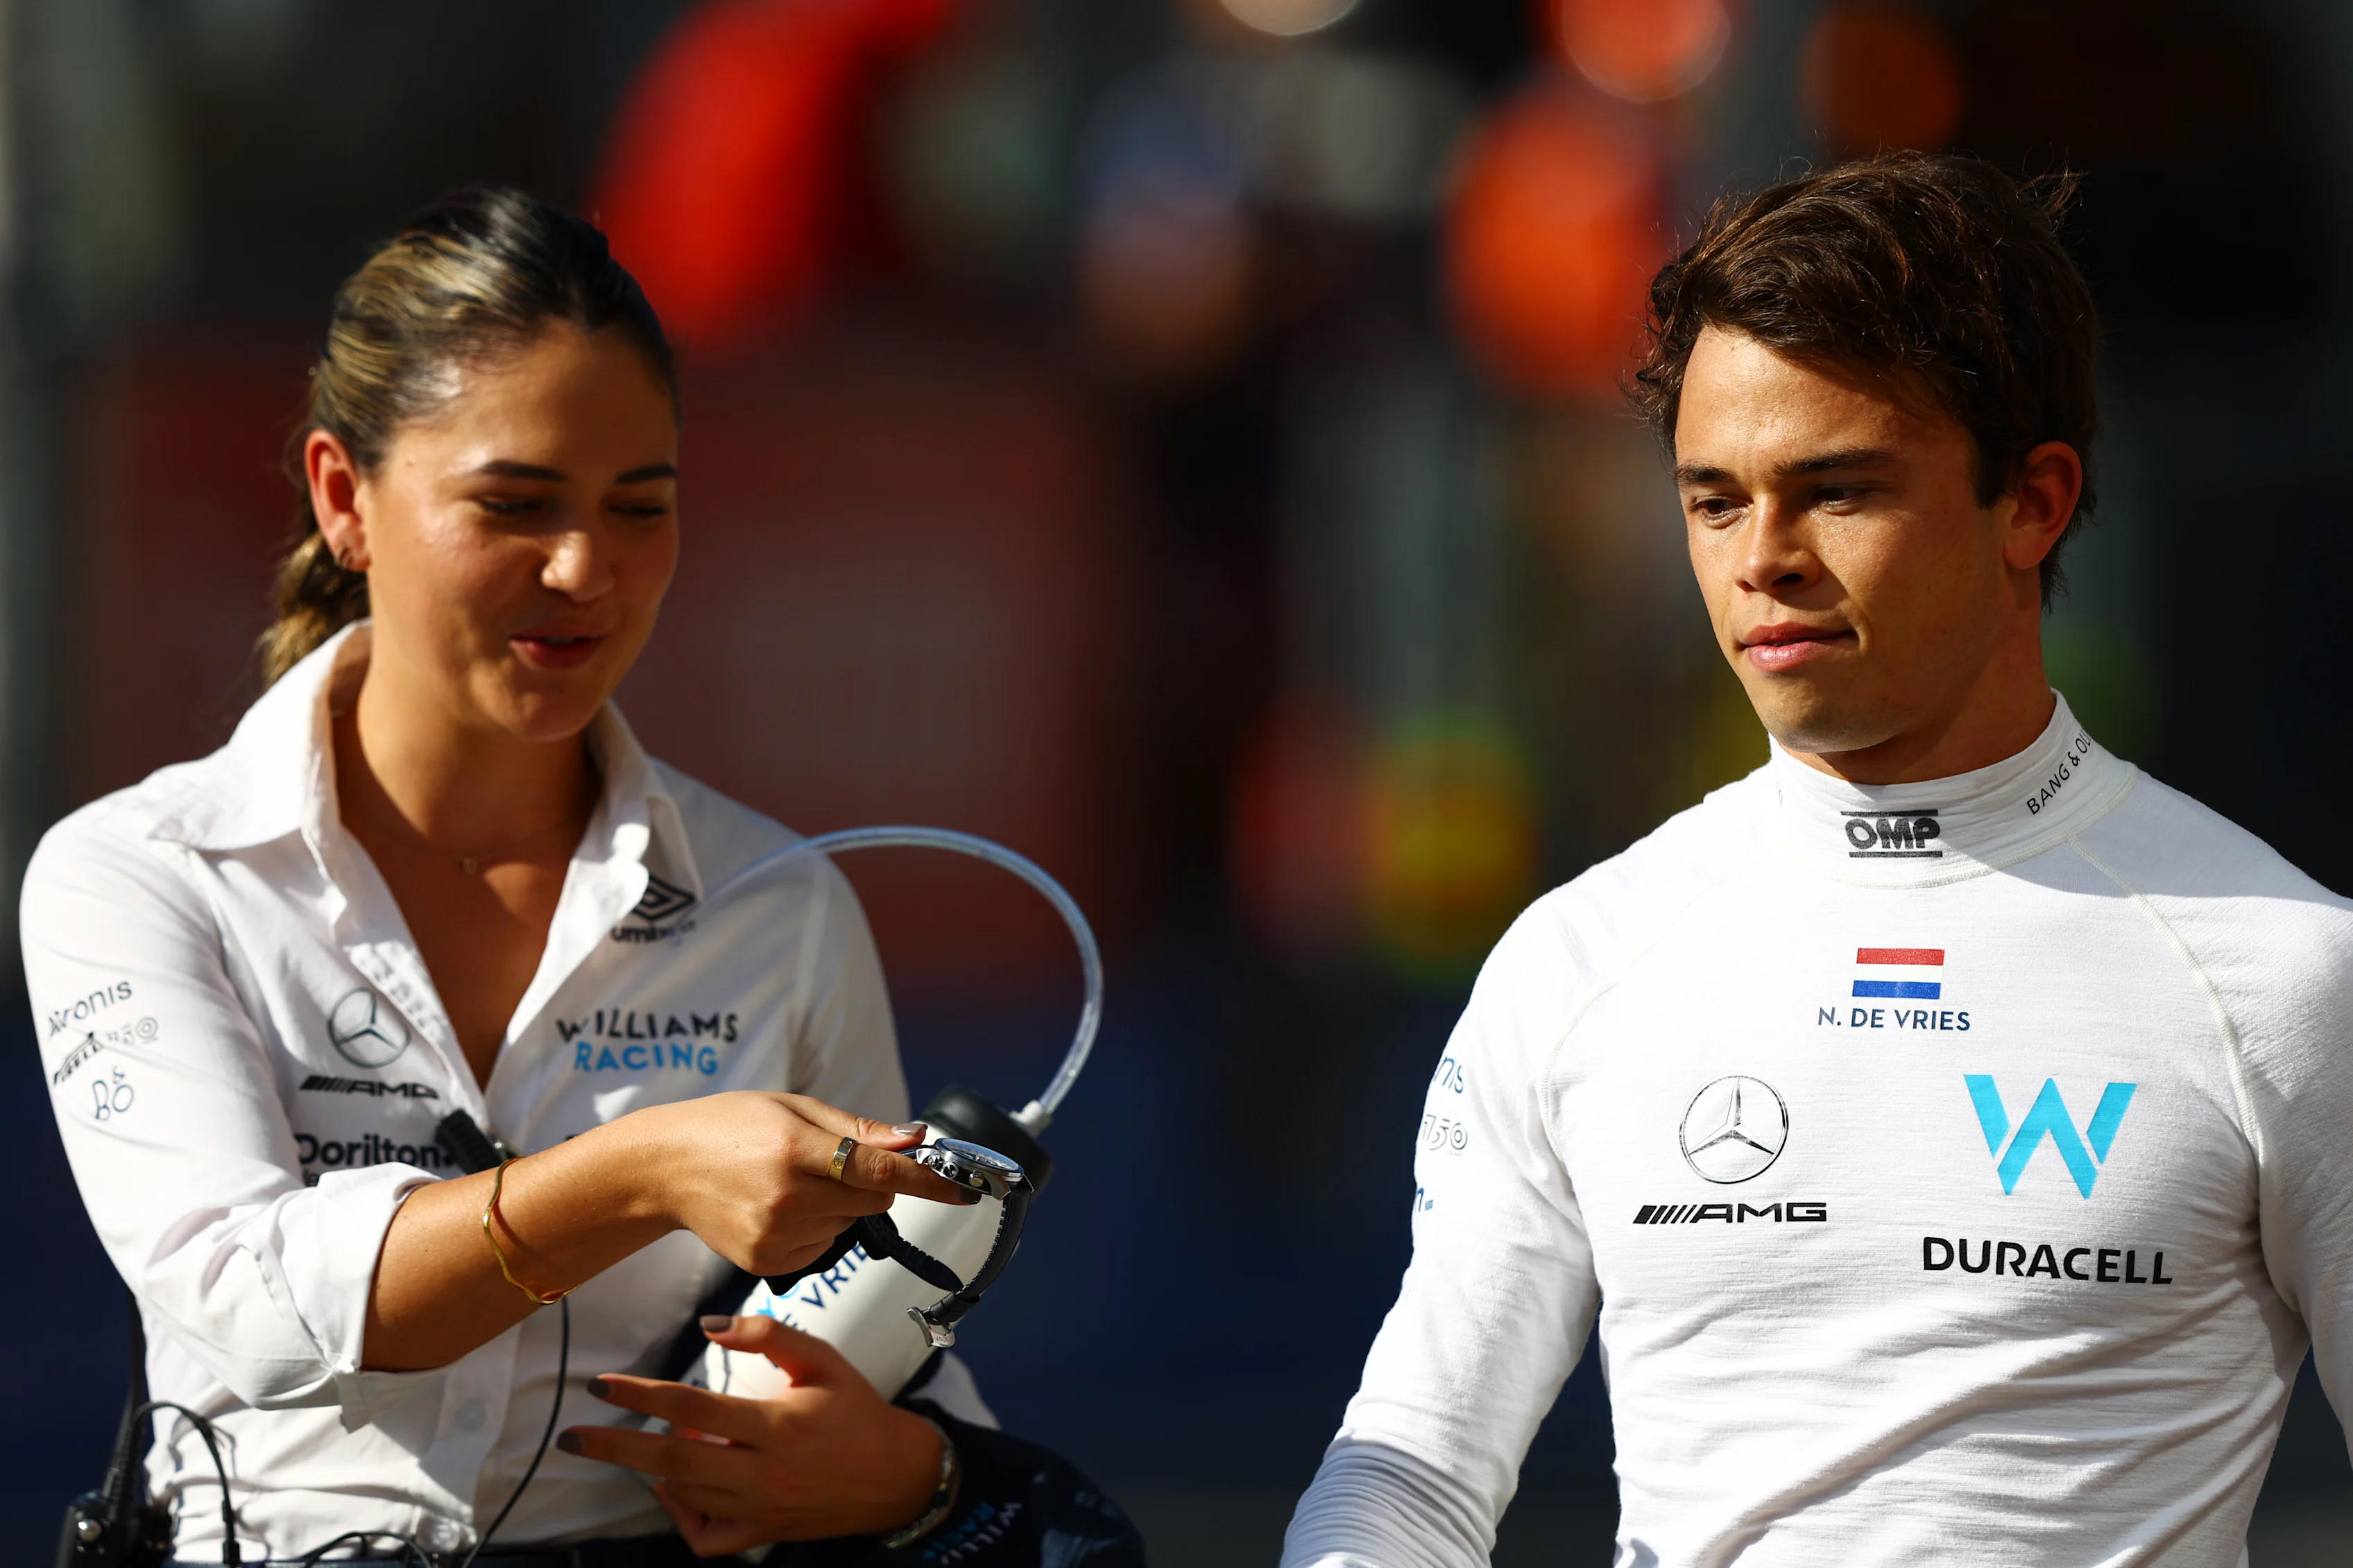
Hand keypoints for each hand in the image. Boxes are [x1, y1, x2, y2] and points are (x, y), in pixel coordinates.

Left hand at [560, 1315, 945, 1554]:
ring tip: (653, 1442)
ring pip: (685, 1497)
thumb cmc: (857, 1410)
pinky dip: (681, 1517)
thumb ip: (768, 1334)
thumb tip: (708, 1327)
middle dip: (615, 1447)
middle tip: (573, 1435)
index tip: (600, 1385)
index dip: (640, 1394)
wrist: (896, 1475)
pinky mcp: (762, 1534)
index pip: (692, 1408)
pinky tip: (677, 1488)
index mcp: (777, 1425)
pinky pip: (706, 1539)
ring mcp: (759, 1510)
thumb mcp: (823, 1359)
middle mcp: (762, 1473)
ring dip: (655, 1469)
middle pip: (671, 1461)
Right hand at [631, 1092, 975, 1279]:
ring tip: (785, 1181)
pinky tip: (777, 1207)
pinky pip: (825, 1246)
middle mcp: (788, 1198)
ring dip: (837, 1205)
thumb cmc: (734, 1126)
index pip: (880, 1170)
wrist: (664, 1168)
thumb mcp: (794, 1108)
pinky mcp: (768, 1263)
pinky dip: (816, 1228)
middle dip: (870, 1183)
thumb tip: (917, 1141)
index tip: (968, 1189)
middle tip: (828, 1162)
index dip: (929, 1180)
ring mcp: (776, 1236)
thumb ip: (858, 1130)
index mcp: (796, 1150)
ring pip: (850, 1223)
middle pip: (875, 1199)